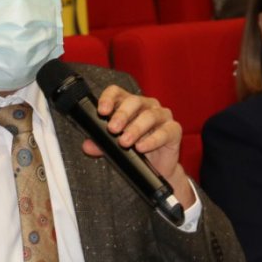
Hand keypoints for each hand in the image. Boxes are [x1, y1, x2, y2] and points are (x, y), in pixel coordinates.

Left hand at [83, 86, 194, 207]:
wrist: (157, 169)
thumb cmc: (136, 151)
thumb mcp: (115, 147)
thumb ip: (102, 144)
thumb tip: (87, 145)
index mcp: (130, 105)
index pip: (117, 92)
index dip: (109, 98)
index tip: (102, 111)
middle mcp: (147, 106)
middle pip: (134, 101)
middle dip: (122, 115)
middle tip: (112, 129)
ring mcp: (162, 116)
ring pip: (149, 115)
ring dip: (135, 129)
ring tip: (125, 142)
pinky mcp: (174, 130)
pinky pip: (165, 132)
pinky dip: (152, 140)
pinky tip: (142, 147)